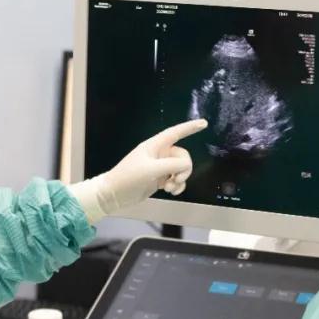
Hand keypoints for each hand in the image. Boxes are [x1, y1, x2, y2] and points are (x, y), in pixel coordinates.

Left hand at [69, 119, 206, 222]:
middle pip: (183, 156)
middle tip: (176, 180)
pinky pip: (176, 179)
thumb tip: (186, 165)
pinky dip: (177, 186)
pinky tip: (172, 192)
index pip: (175, 132)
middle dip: (184, 169)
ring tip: (170, 188)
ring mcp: (159, 167)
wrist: (114, 194)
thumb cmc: (129, 178)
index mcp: (155, 146)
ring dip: (180, 179)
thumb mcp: (151, 170)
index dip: (189, 127)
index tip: (203, 123)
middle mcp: (159, 154)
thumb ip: (172, 164)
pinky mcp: (159, 179)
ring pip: (181, 169)